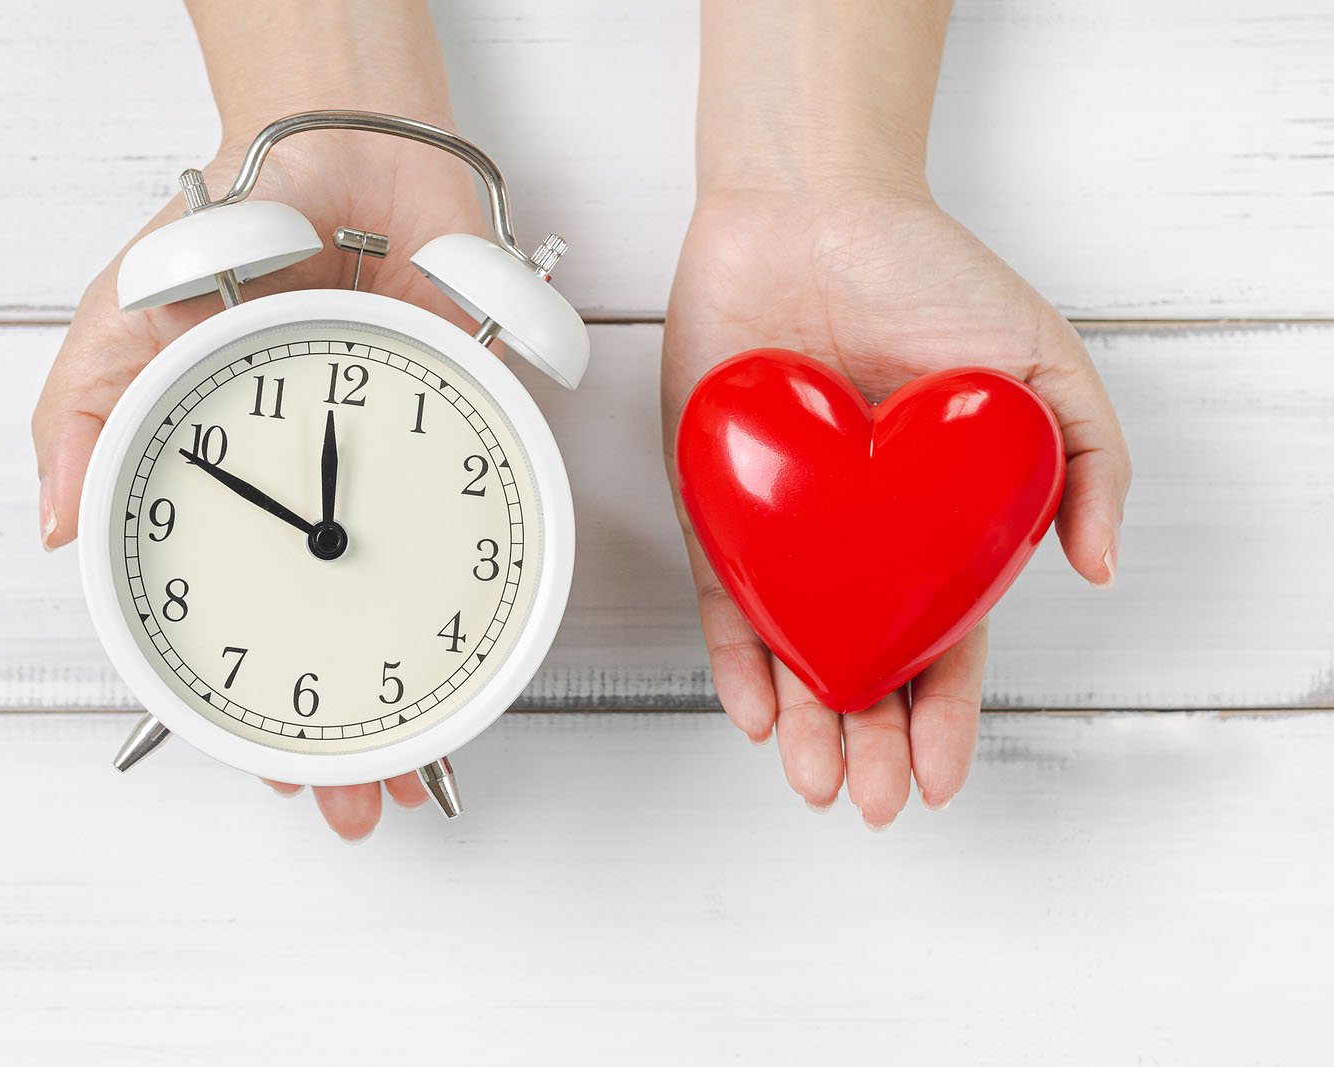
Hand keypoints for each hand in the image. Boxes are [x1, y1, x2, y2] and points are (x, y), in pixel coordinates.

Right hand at [32, 11, 482, 837]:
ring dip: (427, 694)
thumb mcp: (121, 327)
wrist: (340, 155)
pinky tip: (492, 652)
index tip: (278, 763)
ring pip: (418, 609)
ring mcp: (403, 481)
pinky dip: (498, 591)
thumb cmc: (229, 244)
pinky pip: (497, 522)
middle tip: (356, 798)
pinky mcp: (474, 438)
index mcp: (236, 500)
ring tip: (421, 765)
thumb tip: (58, 527)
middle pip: (338, 642)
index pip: (236, 627)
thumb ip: (81, 419)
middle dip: (348, 736)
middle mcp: (326, 506)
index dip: (252, 705)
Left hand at [662, 185, 1131, 827]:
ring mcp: (788, 523)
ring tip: (813, 776)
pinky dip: (737, 654)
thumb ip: (1085, 465)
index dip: (942, 717)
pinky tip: (754, 708)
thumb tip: (1100, 567)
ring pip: (794, 647)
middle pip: (865, 661)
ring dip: (803, 721)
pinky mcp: (717, 500)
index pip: (945, 641)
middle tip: (864, 798)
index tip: (937, 778)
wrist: (811, 208)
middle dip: (866, 741)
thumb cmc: (927, 273)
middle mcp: (862, 536)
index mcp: (940, 521)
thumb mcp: (1045, 364)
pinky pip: (724, 593)